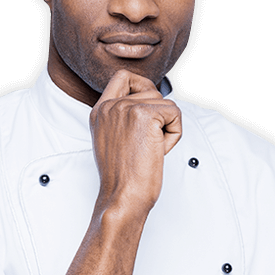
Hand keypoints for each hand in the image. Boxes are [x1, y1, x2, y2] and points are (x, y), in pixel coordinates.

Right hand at [90, 69, 181, 211]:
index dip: (143, 85)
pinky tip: (158, 149)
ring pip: (166, 103)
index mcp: (99, 111)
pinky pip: (175, 113)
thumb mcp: (113, 140)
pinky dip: (174, 134)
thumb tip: (151, 102)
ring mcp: (125, 108)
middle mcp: (110, 106)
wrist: (122, 197)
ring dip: (166, 127)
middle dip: (159, 115)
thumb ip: (123, 118)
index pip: (123, 77)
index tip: (150, 106)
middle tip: (148, 141)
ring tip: (150, 148)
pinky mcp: (144, 115)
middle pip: (151, 90)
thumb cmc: (122, 177)